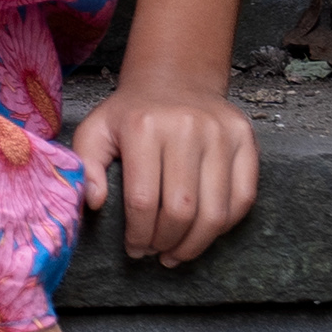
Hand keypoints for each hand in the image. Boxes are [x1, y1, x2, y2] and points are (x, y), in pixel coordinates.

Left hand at [70, 80, 256, 267]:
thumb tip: (94, 202)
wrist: (175, 78)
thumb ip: (85, 166)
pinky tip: (205, 232)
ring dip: (196, 243)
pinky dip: (225, 225)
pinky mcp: (245, 139)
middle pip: (182, 210)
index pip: (143, 201)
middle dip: (167, 243)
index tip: (135, 249)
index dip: (139, 235)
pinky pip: (243, 197)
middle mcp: (187, 127)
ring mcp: (221, 133)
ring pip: (216, 211)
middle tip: (157, 253)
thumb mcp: (95, 131)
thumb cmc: (132, 114)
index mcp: (144, 127)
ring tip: (179, 252)